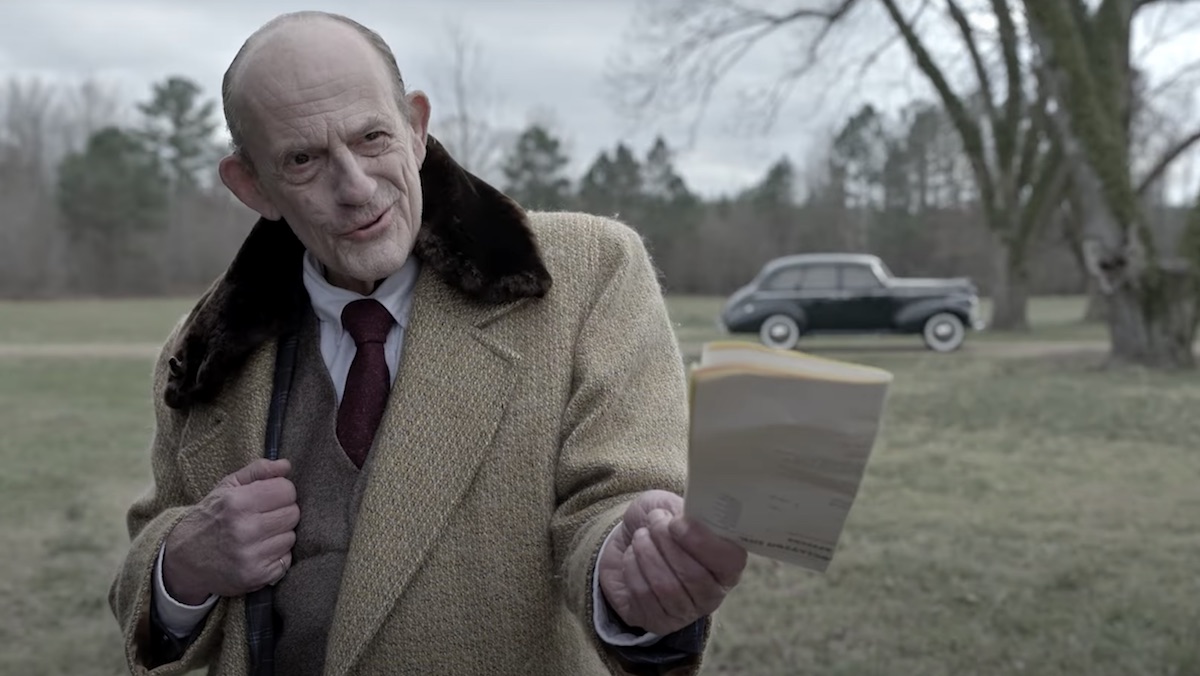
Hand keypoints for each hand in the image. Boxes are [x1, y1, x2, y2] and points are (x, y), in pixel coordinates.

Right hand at [161, 459, 299, 604]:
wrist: (183, 559)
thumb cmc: (210, 517)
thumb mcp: (227, 487)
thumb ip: (258, 471)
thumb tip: (286, 465)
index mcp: (237, 502)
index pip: (287, 490)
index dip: (281, 491)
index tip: (269, 497)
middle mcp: (244, 529)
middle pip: (293, 513)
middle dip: (282, 512)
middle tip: (264, 517)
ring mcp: (251, 555)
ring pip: (291, 537)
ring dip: (279, 535)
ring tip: (259, 535)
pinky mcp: (257, 576)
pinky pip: (286, 560)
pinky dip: (277, 556)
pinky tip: (259, 552)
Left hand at [597, 490, 746, 635]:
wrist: (629, 541)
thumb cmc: (661, 524)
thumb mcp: (676, 507)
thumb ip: (685, 509)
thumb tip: (686, 514)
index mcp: (727, 564)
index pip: (730, 561)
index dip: (702, 541)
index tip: (676, 521)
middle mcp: (712, 593)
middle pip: (694, 575)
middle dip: (666, 543)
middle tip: (654, 522)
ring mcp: (685, 612)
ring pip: (666, 586)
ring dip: (647, 553)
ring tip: (640, 536)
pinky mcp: (657, 621)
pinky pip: (643, 595)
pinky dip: (632, 568)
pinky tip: (632, 555)